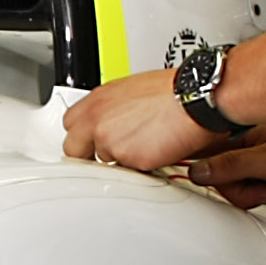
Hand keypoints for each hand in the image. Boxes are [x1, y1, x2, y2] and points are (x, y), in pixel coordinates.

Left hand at [62, 67, 216, 172]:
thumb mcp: (134, 91)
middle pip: (74, 149)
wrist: (195, 99)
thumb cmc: (175, 92)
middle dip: (89, 155)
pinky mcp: (126, 159)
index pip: (70, 125)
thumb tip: (114, 121)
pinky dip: (139, 168)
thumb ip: (114, 109)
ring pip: (103, 163)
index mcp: (98, 99)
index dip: (83, 136)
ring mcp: (109, 141)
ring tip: (144, 147)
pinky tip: (155, 153)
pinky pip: (127, 173)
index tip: (90, 141)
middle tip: (111, 153)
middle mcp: (97, 119)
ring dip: (119, 161)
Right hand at [186, 119, 265, 210]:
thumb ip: (231, 167)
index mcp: (236, 130)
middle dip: (247, 190)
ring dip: (263, 191)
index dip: (214, 178)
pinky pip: (255, 183)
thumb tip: (197, 172)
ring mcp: (254, 149)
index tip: (220, 186)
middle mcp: (242, 138)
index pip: (204, 159)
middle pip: (221, 178)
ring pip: (240, 184)